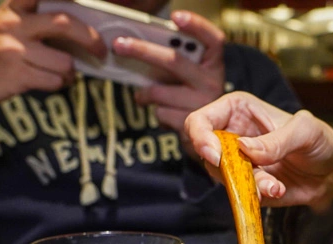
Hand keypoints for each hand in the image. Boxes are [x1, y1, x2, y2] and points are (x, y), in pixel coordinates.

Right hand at [0, 0, 105, 119]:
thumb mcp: (7, 26)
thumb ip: (36, 22)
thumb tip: (81, 32)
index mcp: (13, 8)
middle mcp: (13, 24)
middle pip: (65, 24)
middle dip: (90, 38)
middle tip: (100, 49)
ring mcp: (13, 50)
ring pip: (64, 62)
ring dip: (70, 72)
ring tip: (62, 73)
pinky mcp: (16, 75)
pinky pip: (55, 81)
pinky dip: (59, 84)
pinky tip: (51, 82)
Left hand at [112, 11, 224, 143]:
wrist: (206, 137)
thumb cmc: (190, 97)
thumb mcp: (190, 76)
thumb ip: (175, 59)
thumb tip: (136, 46)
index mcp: (214, 64)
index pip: (214, 40)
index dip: (197, 25)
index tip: (175, 17)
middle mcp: (213, 83)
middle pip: (174, 61)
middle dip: (142, 50)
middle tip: (118, 44)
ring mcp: (203, 105)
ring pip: (158, 91)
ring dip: (144, 94)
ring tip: (143, 96)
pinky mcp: (191, 125)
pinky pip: (159, 112)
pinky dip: (155, 112)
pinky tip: (165, 114)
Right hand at [185, 92, 332, 212]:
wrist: (331, 173)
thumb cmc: (318, 141)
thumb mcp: (305, 131)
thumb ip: (277, 140)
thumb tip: (245, 149)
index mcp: (237, 111)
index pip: (200, 121)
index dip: (200, 138)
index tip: (216, 156)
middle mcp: (231, 137)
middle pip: (205, 154)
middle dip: (227, 168)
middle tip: (253, 173)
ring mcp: (237, 165)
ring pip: (223, 178)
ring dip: (249, 185)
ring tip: (275, 185)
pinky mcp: (246, 187)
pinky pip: (240, 195)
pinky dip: (258, 196)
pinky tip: (278, 189)